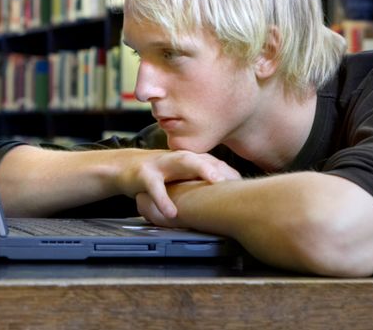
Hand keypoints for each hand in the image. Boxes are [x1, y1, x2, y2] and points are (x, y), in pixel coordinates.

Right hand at [116, 151, 240, 221]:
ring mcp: (161, 163)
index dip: (232, 175)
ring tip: (216, 180)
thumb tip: (227, 200)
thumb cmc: (158, 175)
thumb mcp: (180, 177)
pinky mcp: (143, 174)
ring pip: (183, 160)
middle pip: (205, 158)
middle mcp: (178, 158)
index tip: (249, 189)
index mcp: (189, 160)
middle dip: (223, 167)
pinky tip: (171, 213)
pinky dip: (163, 199)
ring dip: (200, 168)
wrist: (122, 167)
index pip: (216, 164)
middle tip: (240, 181)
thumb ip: (199, 183)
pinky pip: (154, 186)